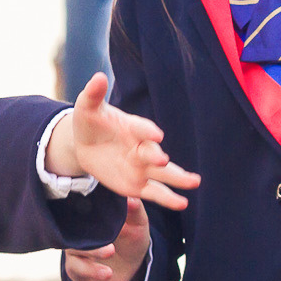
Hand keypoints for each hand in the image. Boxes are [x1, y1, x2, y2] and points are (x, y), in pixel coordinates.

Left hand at [49, 74, 198, 209]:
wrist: (86, 144)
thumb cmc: (91, 122)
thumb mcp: (87, 108)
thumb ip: (94, 95)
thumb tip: (97, 77)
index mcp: (133, 127)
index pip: (142, 128)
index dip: (147, 131)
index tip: (155, 134)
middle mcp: (142, 147)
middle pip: (152, 152)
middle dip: (156, 156)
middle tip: (163, 160)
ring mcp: (142, 167)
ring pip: (162, 173)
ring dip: (177, 177)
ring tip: (194, 182)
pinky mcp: (137, 184)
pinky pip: (154, 192)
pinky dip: (167, 198)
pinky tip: (182, 203)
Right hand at [64, 198, 150, 280]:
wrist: (129, 269)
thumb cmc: (131, 239)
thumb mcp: (137, 224)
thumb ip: (135, 210)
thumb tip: (131, 197)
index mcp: (89, 215)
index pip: (83, 205)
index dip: (90, 205)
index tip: (101, 206)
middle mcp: (77, 230)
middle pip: (75, 228)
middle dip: (91, 230)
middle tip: (109, 231)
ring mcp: (73, 249)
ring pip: (74, 249)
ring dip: (93, 251)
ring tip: (111, 251)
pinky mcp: (74, 267)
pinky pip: (77, 268)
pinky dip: (93, 271)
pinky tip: (108, 273)